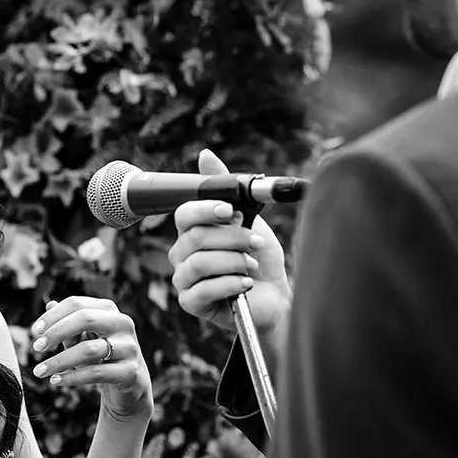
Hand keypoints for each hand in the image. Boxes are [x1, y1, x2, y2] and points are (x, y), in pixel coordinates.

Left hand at [30, 297, 152, 422]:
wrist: (130, 386)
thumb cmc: (101, 357)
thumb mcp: (81, 339)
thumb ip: (67, 324)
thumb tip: (49, 304)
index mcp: (108, 310)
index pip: (76, 304)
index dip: (53, 316)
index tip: (34, 331)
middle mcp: (122, 323)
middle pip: (85, 318)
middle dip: (56, 332)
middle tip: (36, 347)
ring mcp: (129, 347)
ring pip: (89, 349)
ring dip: (59, 360)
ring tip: (39, 371)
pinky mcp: (130, 371)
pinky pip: (96, 373)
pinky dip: (72, 377)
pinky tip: (55, 381)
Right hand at [168, 149, 291, 348]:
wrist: (275, 296)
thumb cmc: (259, 257)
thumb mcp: (249, 217)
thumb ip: (226, 188)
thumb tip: (205, 154)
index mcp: (192, 230)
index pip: (185, 214)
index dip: (205, 210)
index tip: (230, 211)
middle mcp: (182, 253)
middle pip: (195, 237)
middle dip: (232, 238)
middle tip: (255, 242)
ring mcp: (184, 278)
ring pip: (199, 262)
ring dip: (234, 261)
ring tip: (252, 266)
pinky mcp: (191, 302)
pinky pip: (203, 289)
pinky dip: (230, 283)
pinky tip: (246, 284)